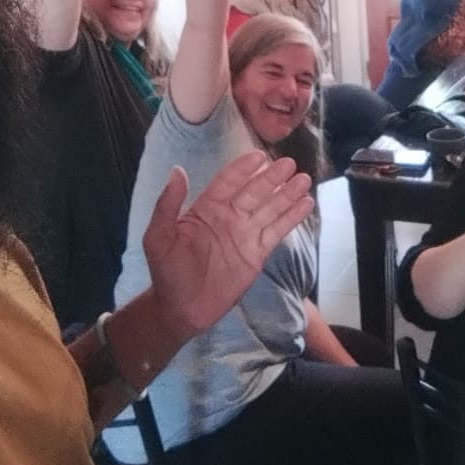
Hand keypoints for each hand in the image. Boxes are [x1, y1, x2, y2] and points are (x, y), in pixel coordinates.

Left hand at [142, 152, 314, 338]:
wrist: (181, 308)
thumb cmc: (167, 271)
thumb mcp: (158, 237)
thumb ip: (168, 204)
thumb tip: (177, 170)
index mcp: (207, 208)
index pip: (228, 181)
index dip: (243, 168)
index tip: (260, 156)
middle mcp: (229, 216)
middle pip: (255, 192)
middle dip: (272, 178)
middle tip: (290, 164)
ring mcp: (245, 234)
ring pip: (271, 209)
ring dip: (287, 194)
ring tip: (305, 180)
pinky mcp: (257, 253)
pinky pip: (277, 231)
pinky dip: (292, 218)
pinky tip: (306, 204)